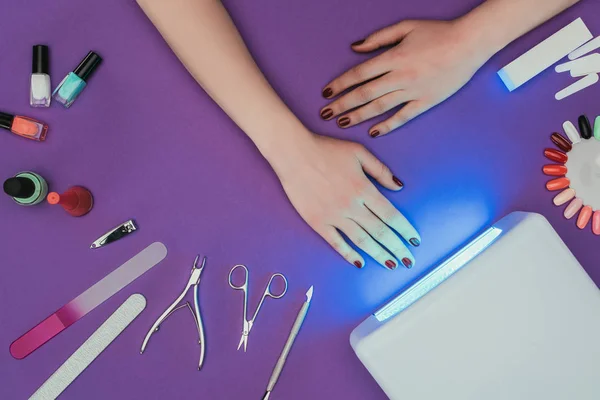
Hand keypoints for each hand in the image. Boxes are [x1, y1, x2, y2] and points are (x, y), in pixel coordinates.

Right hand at [271, 133, 419, 269]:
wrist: (294, 153)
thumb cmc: (326, 149)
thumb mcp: (359, 152)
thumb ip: (380, 170)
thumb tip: (399, 186)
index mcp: (364, 189)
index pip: (391, 215)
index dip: (405, 230)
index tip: (415, 240)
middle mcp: (352, 206)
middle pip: (380, 232)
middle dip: (397, 248)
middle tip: (409, 261)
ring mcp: (334, 216)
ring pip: (362, 240)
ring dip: (378, 255)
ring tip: (392, 265)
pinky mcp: (317, 222)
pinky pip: (336, 242)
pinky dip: (349, 254)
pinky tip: (360, 262)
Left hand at [320, 19, 489, 136]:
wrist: (470, 44)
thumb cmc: (438, 32)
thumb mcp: (406, 27)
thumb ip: (379, 39)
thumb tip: (355, 47)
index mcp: (393, 58)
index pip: (359, 74)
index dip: (340, 84)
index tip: (326, 93)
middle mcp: (400, 77)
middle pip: (364, 94)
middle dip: (342, 104)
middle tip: (325, 114)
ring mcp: (413, 91)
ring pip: (379, 107)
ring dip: (358, 116)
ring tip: (342, 123)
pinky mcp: (426, 102)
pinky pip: (402, 117)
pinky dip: (387, 125)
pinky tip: (372, 132)